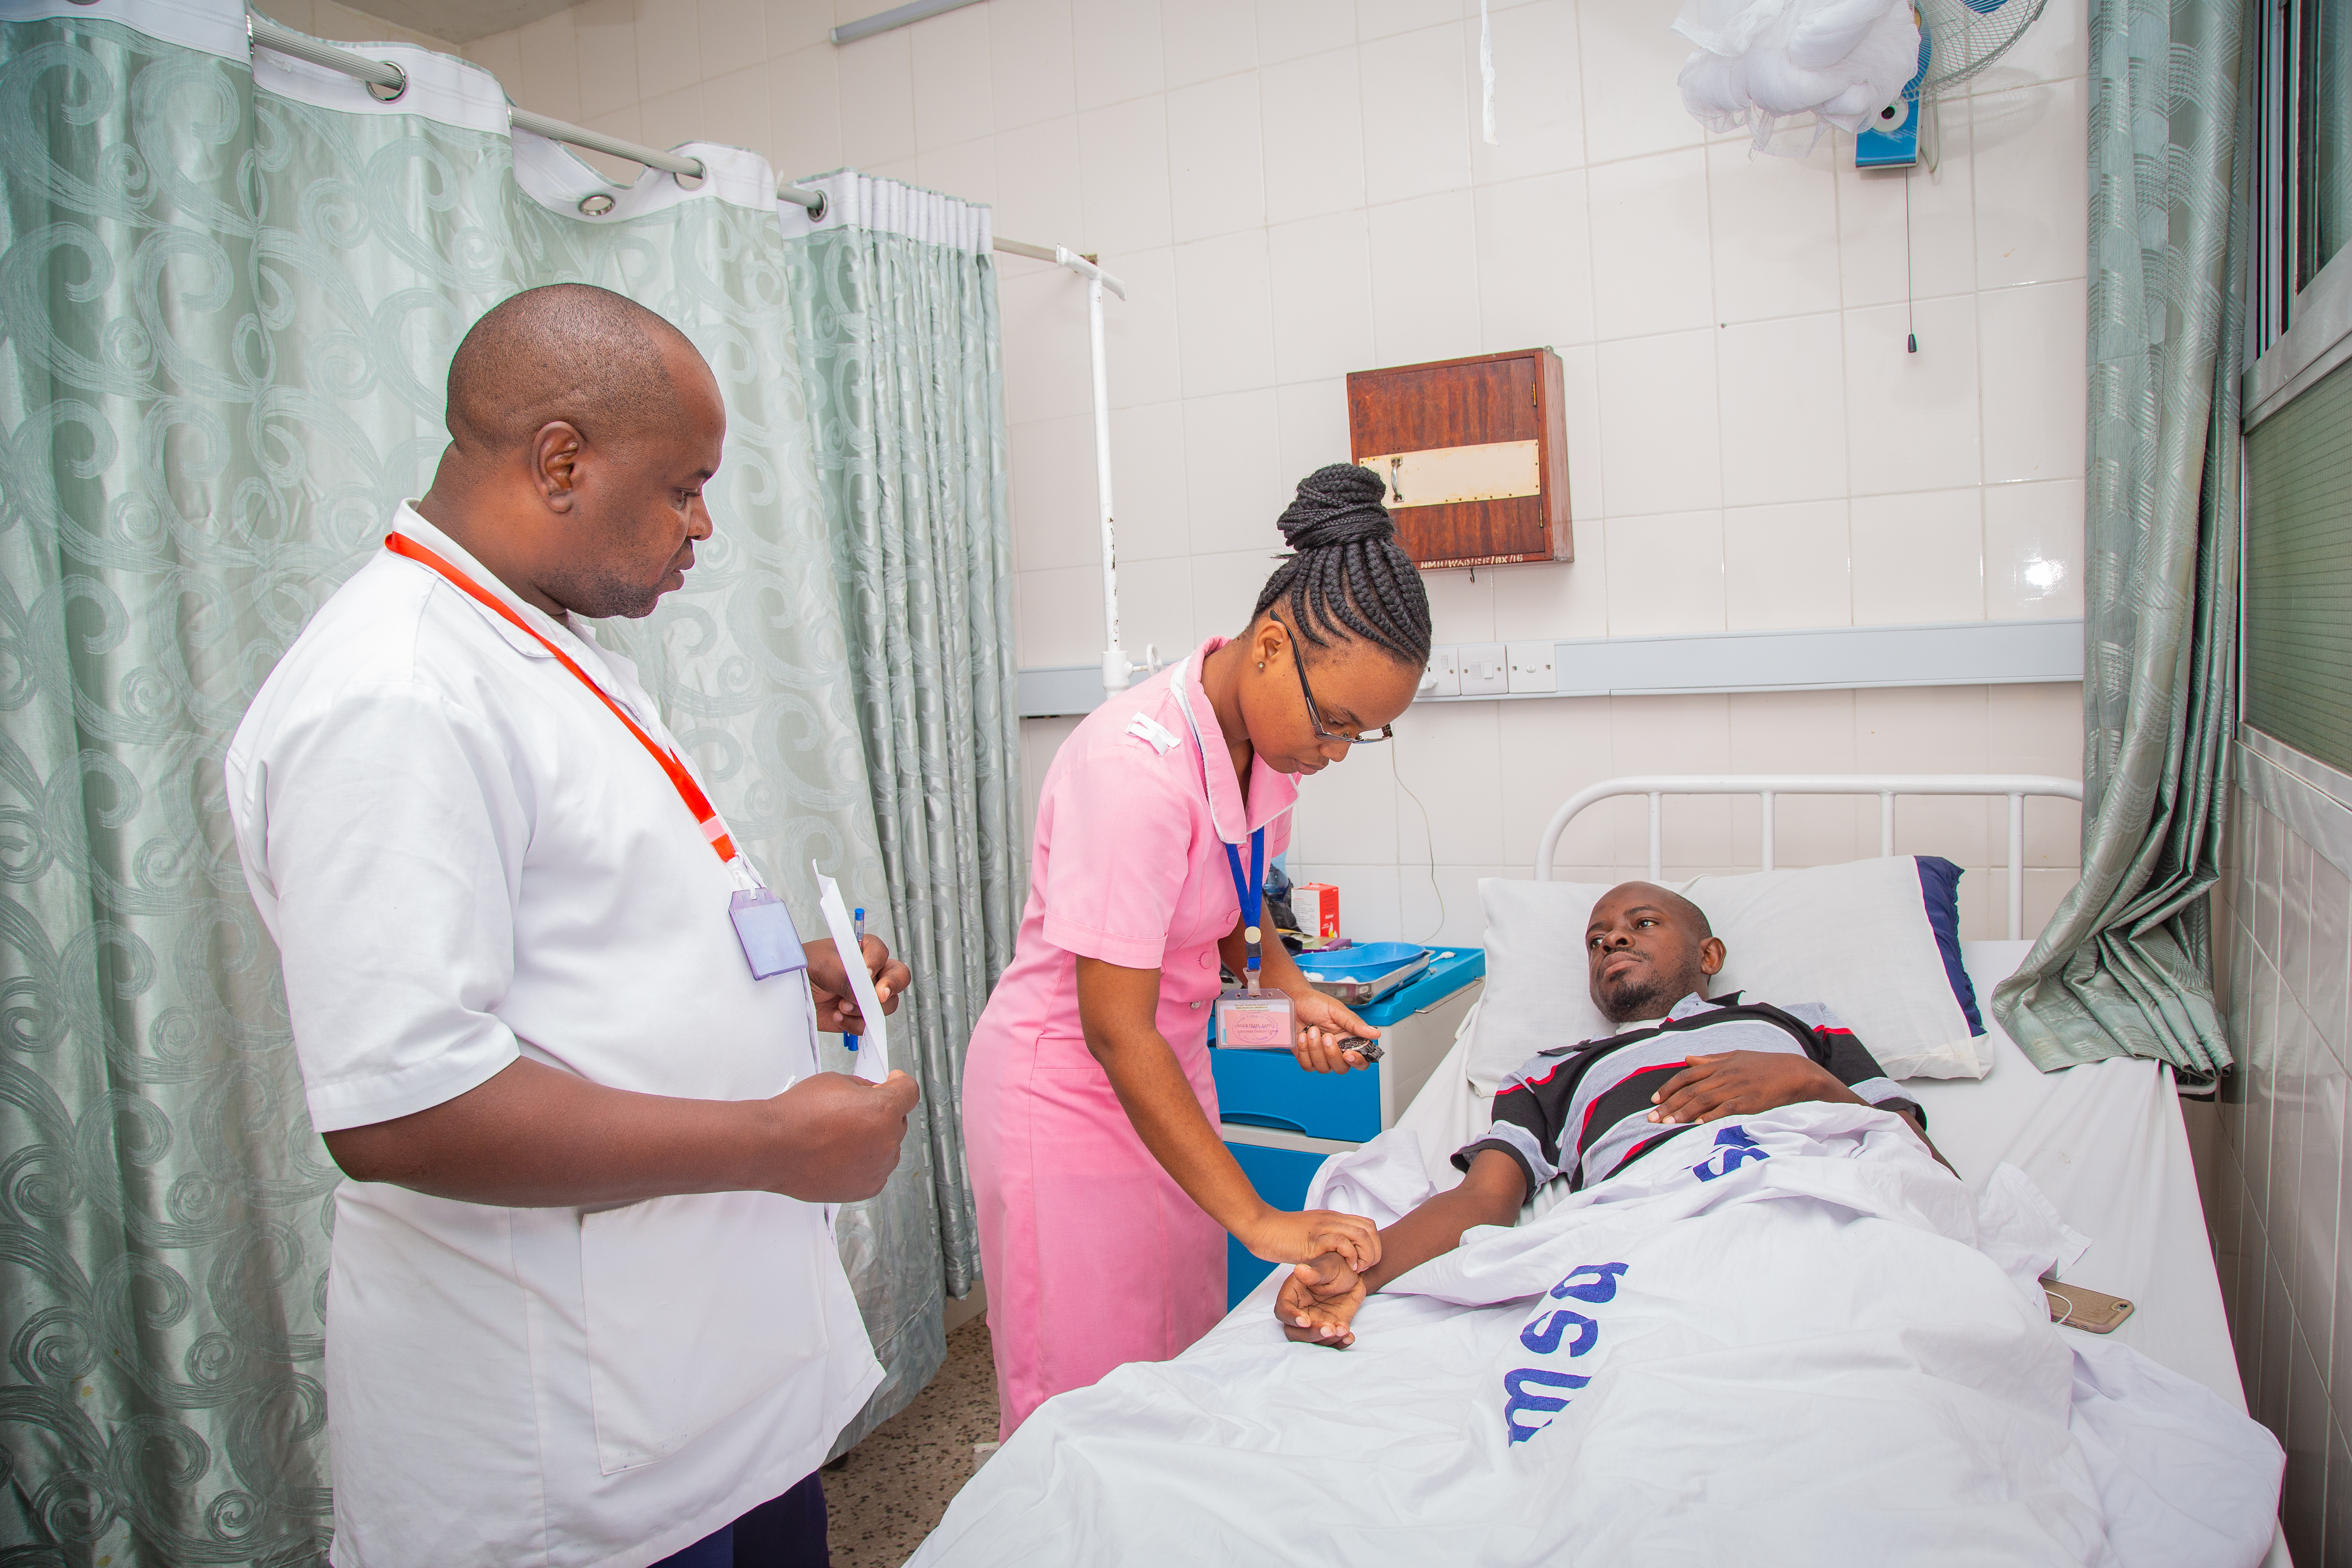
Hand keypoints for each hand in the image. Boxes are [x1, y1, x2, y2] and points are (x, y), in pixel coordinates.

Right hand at [762, 1070, 919, 1200]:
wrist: (773, 1148)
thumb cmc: (798, 1116)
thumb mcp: (835, 1081)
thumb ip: (864, 1086)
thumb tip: (873, 1092)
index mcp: (883, 1110)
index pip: (909, 1091)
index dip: (899, 1083)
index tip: (895, 1083)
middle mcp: (886, 1141)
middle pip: (897, 1121)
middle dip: (882, 1113)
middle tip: (854, 1111)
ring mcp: (877, 1167)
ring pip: (888, 1147)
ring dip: (874, 1139)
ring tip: (841, 1136)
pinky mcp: (866, 1187)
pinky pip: (876, 1169)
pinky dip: (865, 1162)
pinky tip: (841, 1155)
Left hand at [805, 934, 910, 1033]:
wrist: (786, 992)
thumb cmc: (803, 968)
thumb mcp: (824, 966)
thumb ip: (847, 978)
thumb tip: (865, 996)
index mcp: (862, 950)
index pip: (881, 953)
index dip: (876, 963)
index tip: (866, 972)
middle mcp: (869, 973)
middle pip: (898, 977)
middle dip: (890, 987)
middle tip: (878, 996)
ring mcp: (866, 995)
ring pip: (887, 1004)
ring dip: (865, 1009)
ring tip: (841, 1007)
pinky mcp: (859, 1015)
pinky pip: (869, 1023)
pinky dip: (855, 1024)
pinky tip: (836, 1016)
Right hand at [1237, 1207, 1381, 1272]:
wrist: (1259, 1226)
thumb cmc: (1279, 1234)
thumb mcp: (1308, 1234)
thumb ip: (1323, 1240)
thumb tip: (1334, 1254)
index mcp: (1331, 1218)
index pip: (1366, 1224)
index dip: (1372, 1243)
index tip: (1362, 1261)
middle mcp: (1332, 1220)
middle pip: (1370, 1228)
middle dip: (1374, 1250)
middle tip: (1363, 1267)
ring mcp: (1324, 1228)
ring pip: (1362, 1233)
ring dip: (1366, 1254)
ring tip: (1356, 1269)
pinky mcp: (1315, 1240)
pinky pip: (1342, 1243)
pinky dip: (1350, 1256)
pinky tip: (1345, 1268)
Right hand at [1276, 1252, 1366, 1347]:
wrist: (1354, 1275)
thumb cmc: (1336, 1265)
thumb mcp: (1328, 1266)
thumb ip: (1314, 1272)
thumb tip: (1299, 1270)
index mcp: (1292, 1294)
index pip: (1283, 1310)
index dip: (1291, 1318)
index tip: (1306, 1321)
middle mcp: (1300, 1311)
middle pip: (1294, 1332)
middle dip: (1312, 1334)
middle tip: (1330, 1329)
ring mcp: (1314, 1322)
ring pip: (1312, 1341)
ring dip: (1328, 1340)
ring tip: (1344, 1329)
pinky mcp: (1329, 1329)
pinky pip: (1330, 1343)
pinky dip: (1339, 1344)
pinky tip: (1349, 1336)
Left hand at [1287, 989, 1377, 1073]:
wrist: (1294, 1001)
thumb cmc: (1315, 1003)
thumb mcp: (1337, 1010)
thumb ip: (1355, 1024)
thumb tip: (1375, 1034)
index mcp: (1349, 1040)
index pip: (1361, 1060)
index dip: (1358, 1062)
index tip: (1349, 1054)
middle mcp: (1336, 1050)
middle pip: (1342, 1068)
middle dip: (1332, 1054)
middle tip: (1326, 1036)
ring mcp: (1321, 1056)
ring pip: (1324, 1068)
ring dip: (1315, 1049)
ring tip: (1311, 1030)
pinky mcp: (1306, 1057)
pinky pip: (1307, 1065)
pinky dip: (1304, 1051)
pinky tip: (1303, 1036)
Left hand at [1647, 1050, 1851, 1126]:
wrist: (1795, 1072)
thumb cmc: (1765, 1065)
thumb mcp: (1736, 1056)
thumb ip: (1710, 1060)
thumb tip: (1688, 1058)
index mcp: (1720, 1064)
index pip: (1686, 1074)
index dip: (1668, 1087)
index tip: (1654, 1100)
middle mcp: (1724, 1074)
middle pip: (1690, 1090)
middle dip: (1669, 1104)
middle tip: (1651, 1118)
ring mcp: (1736, 1087)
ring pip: (1703, 1100)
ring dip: (1683, 1112)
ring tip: (1667, 1124)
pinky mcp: (1749, 1101)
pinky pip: (1725, 1109)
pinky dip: (1710, 1116)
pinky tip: (1697, 1124)